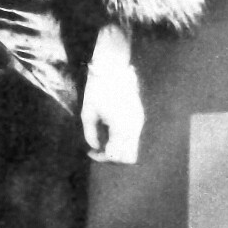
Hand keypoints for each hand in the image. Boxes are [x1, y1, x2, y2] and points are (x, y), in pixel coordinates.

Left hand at [81, 26, 143, 163]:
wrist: (112, 69)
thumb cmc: (97, 90)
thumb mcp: (87, 114)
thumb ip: (90, 134)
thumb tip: (96, 147)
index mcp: (120, 127)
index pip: (115, 156)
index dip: (101, 158)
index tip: (90, 151)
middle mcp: (133, 127)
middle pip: (128, 158)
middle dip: (113, 157)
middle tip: (98, 149)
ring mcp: (139, 122)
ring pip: (133, 149)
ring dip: (119, 150)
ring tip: (105, 141)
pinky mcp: (139, 116)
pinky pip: (133, 137)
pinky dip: (123, 140)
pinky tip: (111, 132)